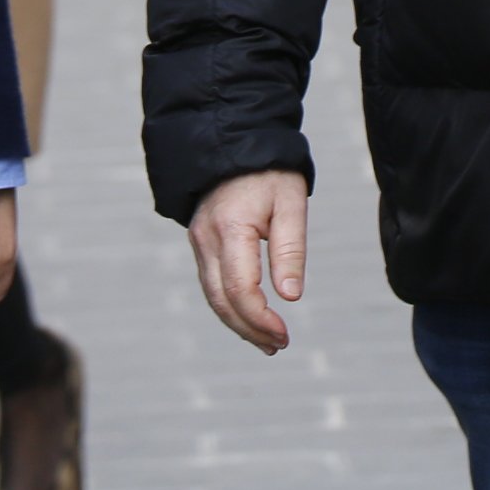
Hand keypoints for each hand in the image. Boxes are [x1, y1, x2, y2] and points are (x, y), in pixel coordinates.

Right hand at [187, 169, 309, 354]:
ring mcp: (199, 242)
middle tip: (279, 345)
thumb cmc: (270, 173)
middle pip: (222, 301)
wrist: (235, 143)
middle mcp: (207, 240)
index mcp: (231, 229)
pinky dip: (229, 306)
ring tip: (268, 342)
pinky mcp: (200, 243)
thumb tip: (290, 296)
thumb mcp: (291, 204)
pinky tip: (250, 318)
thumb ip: (290, 250)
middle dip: (250, 329)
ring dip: (239, 324)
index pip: (240, 290)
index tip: (284, 335)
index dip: (260, 319)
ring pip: (213, 297)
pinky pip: (211, 284)